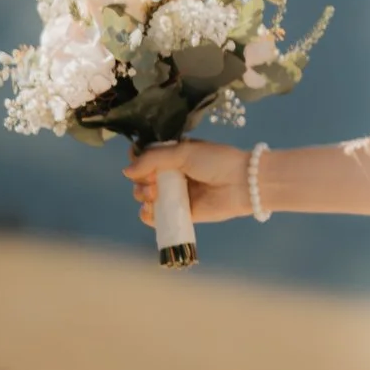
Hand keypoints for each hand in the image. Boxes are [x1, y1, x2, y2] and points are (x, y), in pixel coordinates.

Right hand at [122, 139, 252, 227]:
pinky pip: (158, 217)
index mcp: (174, 154)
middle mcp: (173, 174)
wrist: (242, 183)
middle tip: (153, 182)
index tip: (139, 162)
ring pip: (146, 197)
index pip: (145, 157)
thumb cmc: (216, 161)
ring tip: (154, 194)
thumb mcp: (183, 152)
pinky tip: (150, 211)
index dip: (137, 160)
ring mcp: (177, 194)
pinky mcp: (183, 213)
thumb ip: (153, 159)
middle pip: (141, 178)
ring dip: (143, 196)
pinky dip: (149, 215)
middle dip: (140, 180)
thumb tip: (126, 171)